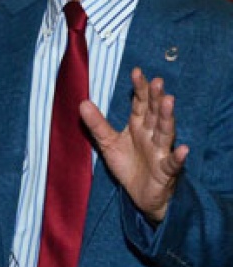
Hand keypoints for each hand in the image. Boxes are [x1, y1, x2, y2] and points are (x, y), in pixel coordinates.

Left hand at [80, 67, 188, 223]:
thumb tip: (82, 102)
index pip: (140, 104)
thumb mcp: (108, 143)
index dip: (140, 89)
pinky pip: (173, 163)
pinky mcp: (165, 171)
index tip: (137, 72)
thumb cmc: (128, 165)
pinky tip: (183, 149)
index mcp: (138, 126)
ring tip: (169, 101)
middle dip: (155, 98)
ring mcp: (160, 152)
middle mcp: (151, 135)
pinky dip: (178, 157)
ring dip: (166, 118)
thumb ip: (97, 124)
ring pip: (165, 132)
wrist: (140, 195)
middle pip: (154, 113)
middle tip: (157, 81)